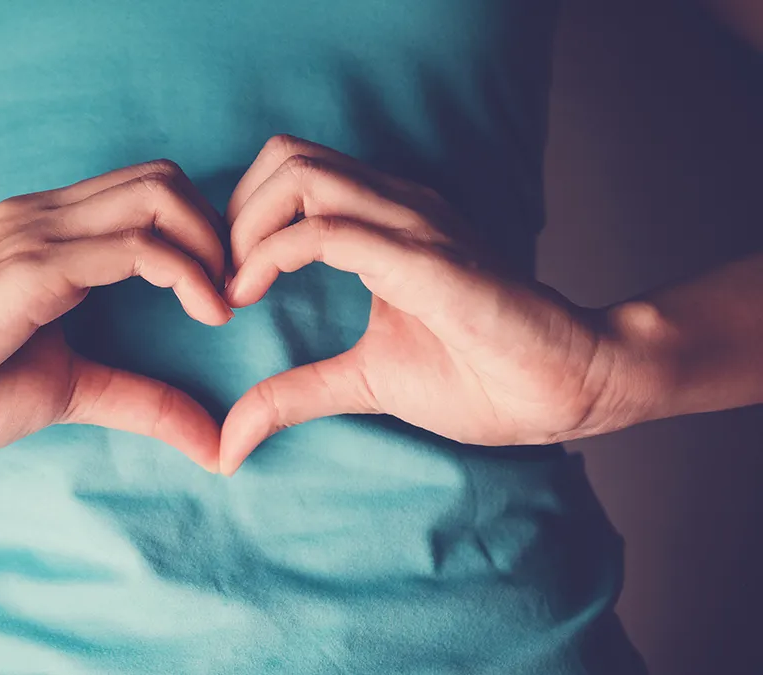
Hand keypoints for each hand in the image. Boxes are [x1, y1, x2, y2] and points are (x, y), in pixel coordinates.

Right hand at [0, 160, 232, 468]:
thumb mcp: (68, 389)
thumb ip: (139, 399)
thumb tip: (212, 442)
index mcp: (48, 233)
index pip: (148, 192)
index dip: (201, 233)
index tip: (224, 294)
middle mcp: (45, 216)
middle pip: (164, 178)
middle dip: (218, 230)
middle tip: (234, 292)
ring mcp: (37, 235)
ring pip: (158, 197)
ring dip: (212, 246)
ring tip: (223, 305)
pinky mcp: (32, 269)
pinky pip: (137, 247)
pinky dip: (188, 273)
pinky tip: (207, 314)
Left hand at [218, 135, 635, 474]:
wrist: (567, 387)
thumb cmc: (480, 376)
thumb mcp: (363, 382)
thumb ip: (293, 395)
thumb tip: (229, 444)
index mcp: (384, 219)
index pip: (291, 171)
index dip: (240, 217)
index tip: (225, 284)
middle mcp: (396, 205)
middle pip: (285, 155)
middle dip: (233, 212)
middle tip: (222, 278)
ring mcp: (412, 224)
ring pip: (300, 175)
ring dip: (245, 227)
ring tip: (235, 287)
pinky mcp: (424, 259)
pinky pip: (328, 230)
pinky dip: (271, 255)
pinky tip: (251, 295)